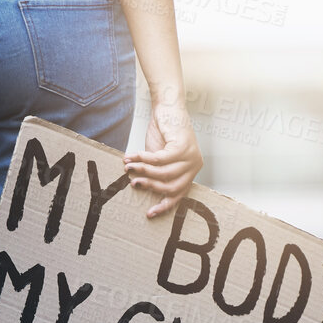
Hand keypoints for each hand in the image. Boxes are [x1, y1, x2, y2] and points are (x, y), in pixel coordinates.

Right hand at [124, 95, 201, 218]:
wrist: (167, 108)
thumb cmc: (163, 133)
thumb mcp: (159, 158)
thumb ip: (156, 173)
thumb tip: (142, 189)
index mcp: (191, 171)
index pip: (179, 194)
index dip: (164, 205)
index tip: (149, 213)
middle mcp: (195, 165)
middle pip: (172, 187)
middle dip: (150, 187)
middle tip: (133, 183)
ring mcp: (191, 156)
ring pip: (164, 173)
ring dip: (143, 171)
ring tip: (128, 167)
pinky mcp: (182, 147)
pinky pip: (159, 159)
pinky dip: (142, 159)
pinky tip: (131, 156)